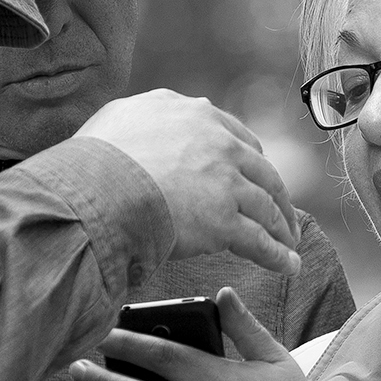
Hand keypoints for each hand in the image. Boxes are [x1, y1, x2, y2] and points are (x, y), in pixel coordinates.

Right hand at [78, 90, 301, 276]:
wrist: (94, 189)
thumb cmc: (91, 162)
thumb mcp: (117, 119)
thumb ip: (140, 119)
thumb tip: (138, 124)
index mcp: (192, 114)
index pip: (235, 137)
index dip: (249, 160)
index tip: (255, 176)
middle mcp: (216, 142)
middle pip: (261, 170)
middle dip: (276, 195)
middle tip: (282, 214)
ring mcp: (224, 180)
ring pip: (266, 205)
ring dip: (282, 227)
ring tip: (289, 244)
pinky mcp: (225, 219)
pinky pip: (259, 240)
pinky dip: (276, 255)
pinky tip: (287, 266)